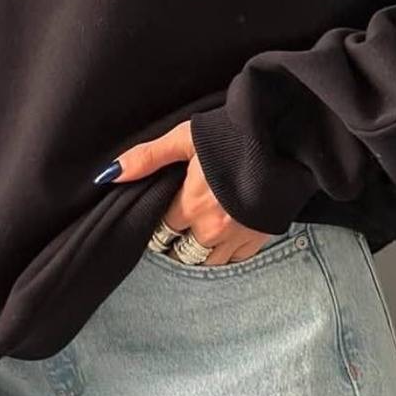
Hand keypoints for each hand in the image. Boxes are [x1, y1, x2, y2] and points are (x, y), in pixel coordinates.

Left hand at [102, 119, 274, 265]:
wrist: (285, 137)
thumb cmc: (231, 134)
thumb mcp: (185, 137)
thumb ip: (147, 158)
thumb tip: (109, 175)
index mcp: (191, 205)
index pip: (162, 230)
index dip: (160, 223)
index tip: (163, 215)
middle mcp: (212, 228)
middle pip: (181, 251)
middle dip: (177, 242)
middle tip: (179, 226)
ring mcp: (238, 237)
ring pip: (206, 261)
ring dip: (199, 251)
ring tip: (198, 235)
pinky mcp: (259, 238)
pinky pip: (234, 261)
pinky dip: (225, 254)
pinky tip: (222, 240)